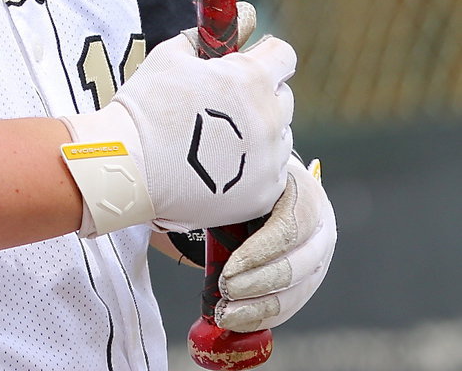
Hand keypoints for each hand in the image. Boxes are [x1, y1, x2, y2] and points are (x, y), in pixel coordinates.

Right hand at [60, 8, 294, 236]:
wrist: (132, 166)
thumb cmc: (148, 105)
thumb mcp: (170, 55)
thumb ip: (204, 38)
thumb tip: (227, 24)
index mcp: (250, 79)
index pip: (283, 56)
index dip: (266, 55)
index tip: (249, 62)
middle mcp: (270, 118)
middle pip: (283, 97)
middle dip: (261, 94)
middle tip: (226, 102)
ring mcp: (270, 159)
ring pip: (280, 136)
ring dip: (261, 131)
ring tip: (220, 138)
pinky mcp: (265, 193)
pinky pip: (273, 171)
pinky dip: (256, 166)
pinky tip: (223, 163)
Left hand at [215, 154, 336, 331]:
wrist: (274, 186)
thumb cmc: (250, 178)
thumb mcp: (243, 172)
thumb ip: (220, 184)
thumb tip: (173, 199)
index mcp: (306, 195)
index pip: (289, 229)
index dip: (261, 252)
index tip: (229, 268)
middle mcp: (319, 230)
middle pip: (296, 267)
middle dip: (256, 283)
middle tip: (224, 289)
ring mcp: (317, 259)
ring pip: (294, 293)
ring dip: (257, 307)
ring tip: (225, 313)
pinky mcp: (308, 282)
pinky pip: (290, 306)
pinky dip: (261, 317)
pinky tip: (236, 320)